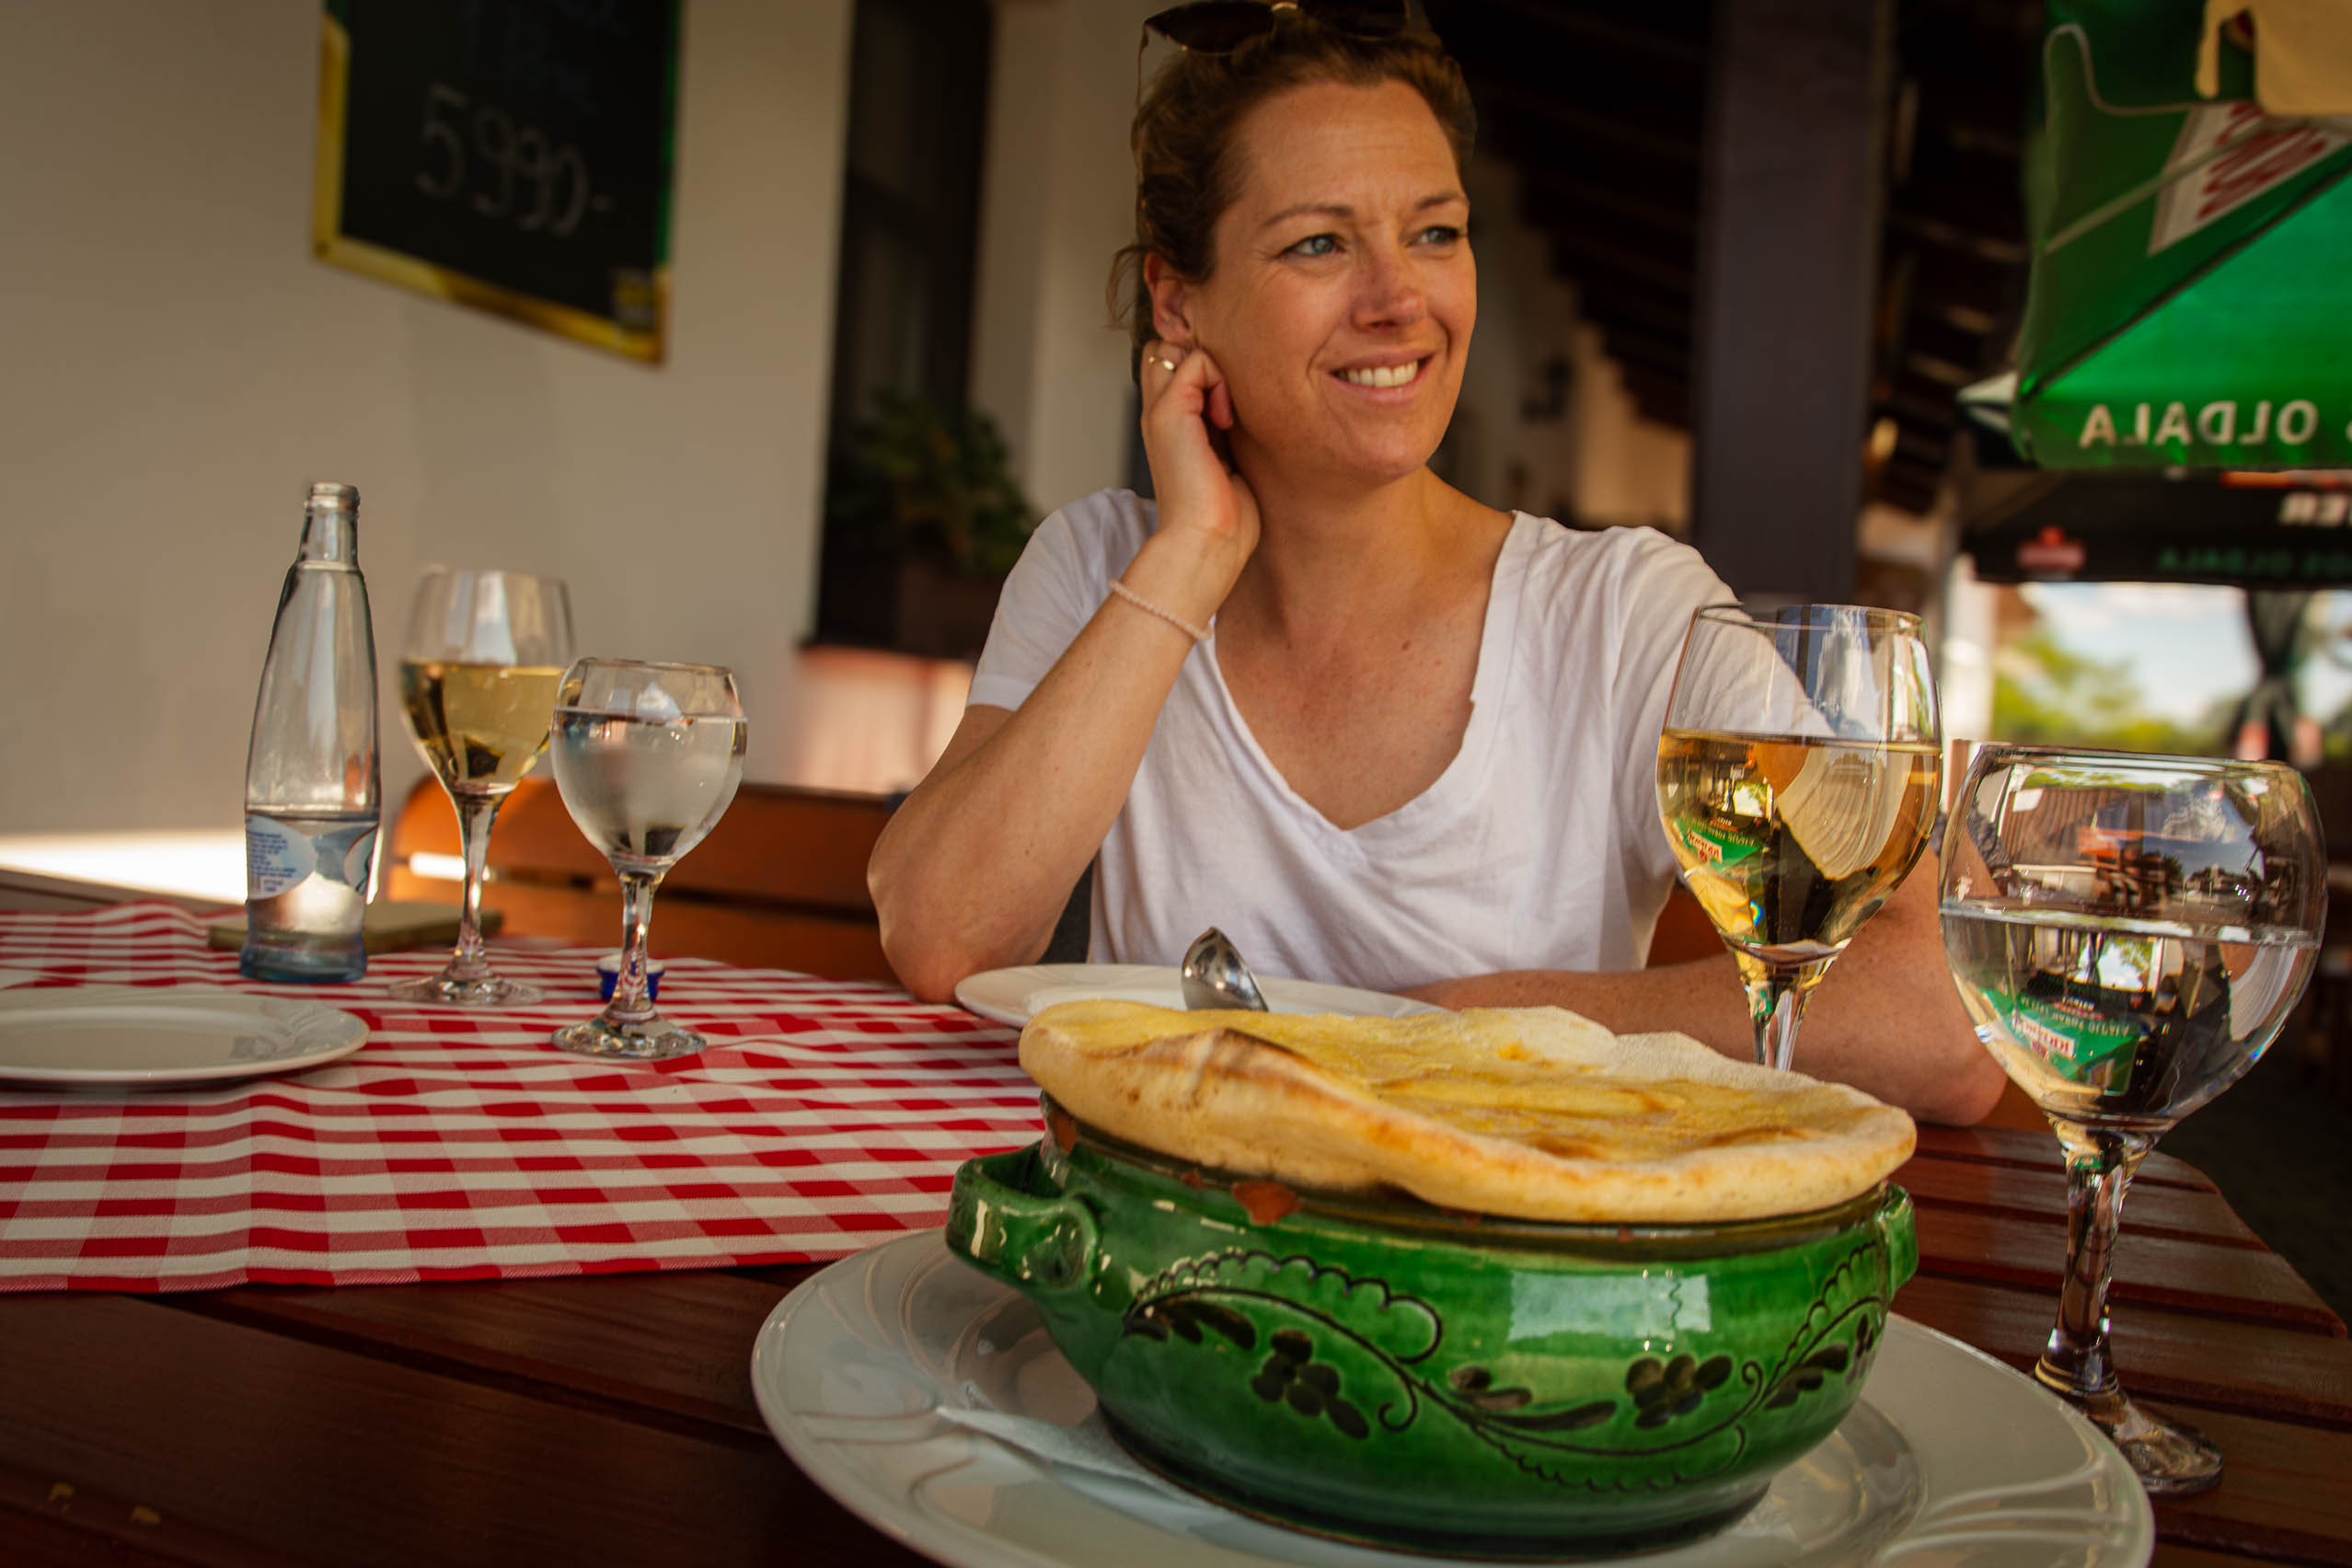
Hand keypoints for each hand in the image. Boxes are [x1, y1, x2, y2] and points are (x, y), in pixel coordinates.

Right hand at [1139, 340, 1259, 582]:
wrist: (1205, 543)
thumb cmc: (1224, 514)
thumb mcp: (1228, 457)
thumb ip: (1225, 422)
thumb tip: (1246, 395)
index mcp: (1170, 423)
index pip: (1174, 362)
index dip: (1204, 366)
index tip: (1230, 406)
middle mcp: (1158, 412)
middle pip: (1169, 347)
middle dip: (1204, 358)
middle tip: (1227, 401)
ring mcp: (1159, 410)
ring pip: (1179, 346)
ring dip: (1214, 366)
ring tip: (1226, 413)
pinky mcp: (1169, 412)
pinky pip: (1197, 360)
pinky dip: (1219, 379)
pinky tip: (1225, 420)